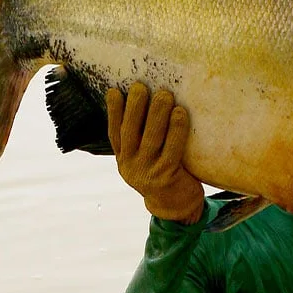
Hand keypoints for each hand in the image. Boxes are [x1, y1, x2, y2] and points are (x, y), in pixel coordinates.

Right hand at [106, 82, 204, 224]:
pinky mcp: (166, 177)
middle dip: (134, 107)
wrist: (177, 206)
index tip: (113, 91)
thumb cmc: (165, 173)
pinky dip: (176, 129)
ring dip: (156, 113)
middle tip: (140, 86)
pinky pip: (172, 149)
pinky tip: (180, 113)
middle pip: (130, 132)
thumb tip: (151, 102)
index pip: (114, 133)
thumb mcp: (147, 158)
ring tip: (164, 94)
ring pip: (150, 138)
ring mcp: (147, 172)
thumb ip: (144, 137)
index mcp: (124, 159)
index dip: (113, 112)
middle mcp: (131, 166)